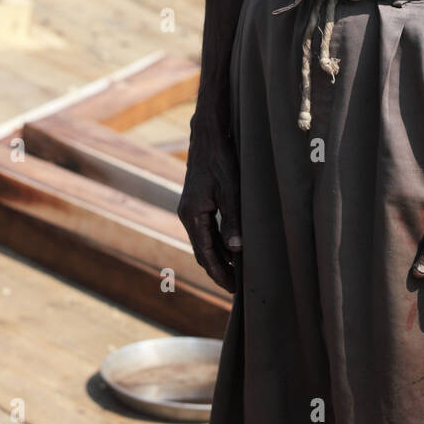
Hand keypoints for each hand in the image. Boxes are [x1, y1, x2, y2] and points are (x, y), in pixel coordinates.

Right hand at [177, 113, 240, 293]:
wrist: (208, 134)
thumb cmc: (220, 159)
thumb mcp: (231, 190)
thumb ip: (232, 220)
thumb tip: (236, 249)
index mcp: (191, 215)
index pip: (205, 254)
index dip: (219, 273)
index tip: (233, 289)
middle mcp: (187, 214)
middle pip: (202, 251)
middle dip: (218, 270)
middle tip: (235, 288)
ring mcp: (190, 207)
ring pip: (204, 241)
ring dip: (219, 256)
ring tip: (236, 272)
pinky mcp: (196, 200)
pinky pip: (206, 229)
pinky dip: (218, 241)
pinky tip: (232, 246)